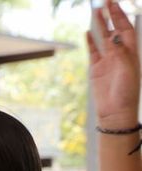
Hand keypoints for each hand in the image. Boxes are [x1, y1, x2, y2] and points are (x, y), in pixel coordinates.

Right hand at [87, 1, 139, 127]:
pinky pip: (93, 52)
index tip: (113, 4)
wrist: (115, 112)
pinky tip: (87, 32)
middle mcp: (119, 54)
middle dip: (111, 15)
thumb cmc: (126, 93)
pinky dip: (90, 42)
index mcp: (130, 52)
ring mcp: (107, 61)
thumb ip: (120, 52)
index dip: (120, 15)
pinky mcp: (96, 69)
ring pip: (103, 38)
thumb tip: (113, 35)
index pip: (125, 28)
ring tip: (95, 12)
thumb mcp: (127, 70)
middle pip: (114, 30)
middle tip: (104, 2)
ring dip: (100, 25)